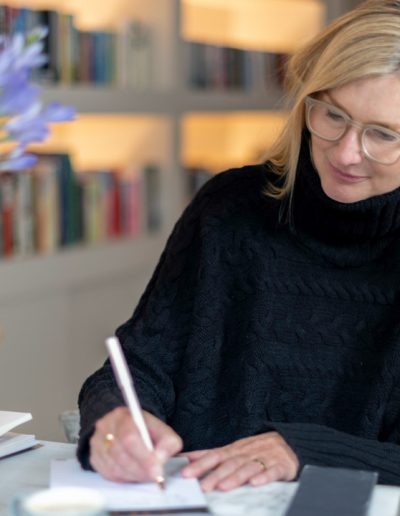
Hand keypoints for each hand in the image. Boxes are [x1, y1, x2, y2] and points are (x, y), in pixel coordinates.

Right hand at [89, 407, 181, 482]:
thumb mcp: (161, 429)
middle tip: (154, 476)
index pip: (130, 438)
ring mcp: (97, 442)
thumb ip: (168, 441)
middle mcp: (106, 427)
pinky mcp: (94, 457)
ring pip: (114, 467)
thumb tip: (161, 458)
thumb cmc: (145, 430)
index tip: (157, 471)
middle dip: (141, 469)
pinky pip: (108, 474)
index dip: (144, 457)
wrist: (127, 426)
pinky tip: (134, 473)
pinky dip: (124, 478)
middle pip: (121, 454)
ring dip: (134, 475)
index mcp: (123, 415)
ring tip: (146, 474)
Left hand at [181, 432, 298, 491]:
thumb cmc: (255, 449)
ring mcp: (263, 458)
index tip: (186, 473)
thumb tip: (186, 457)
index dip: (200, 464)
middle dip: (214, 475)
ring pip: (247, 468)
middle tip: (202, 487)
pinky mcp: (280, 465)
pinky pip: (272, 471)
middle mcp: (246, 453)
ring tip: (223, 487)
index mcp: (234, 450)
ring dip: (235, 477)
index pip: (214, 456)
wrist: (288, 442)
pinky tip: (255, 484)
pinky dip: (264, 477)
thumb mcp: (232, 449)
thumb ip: (210, 455)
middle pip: (229, 464)